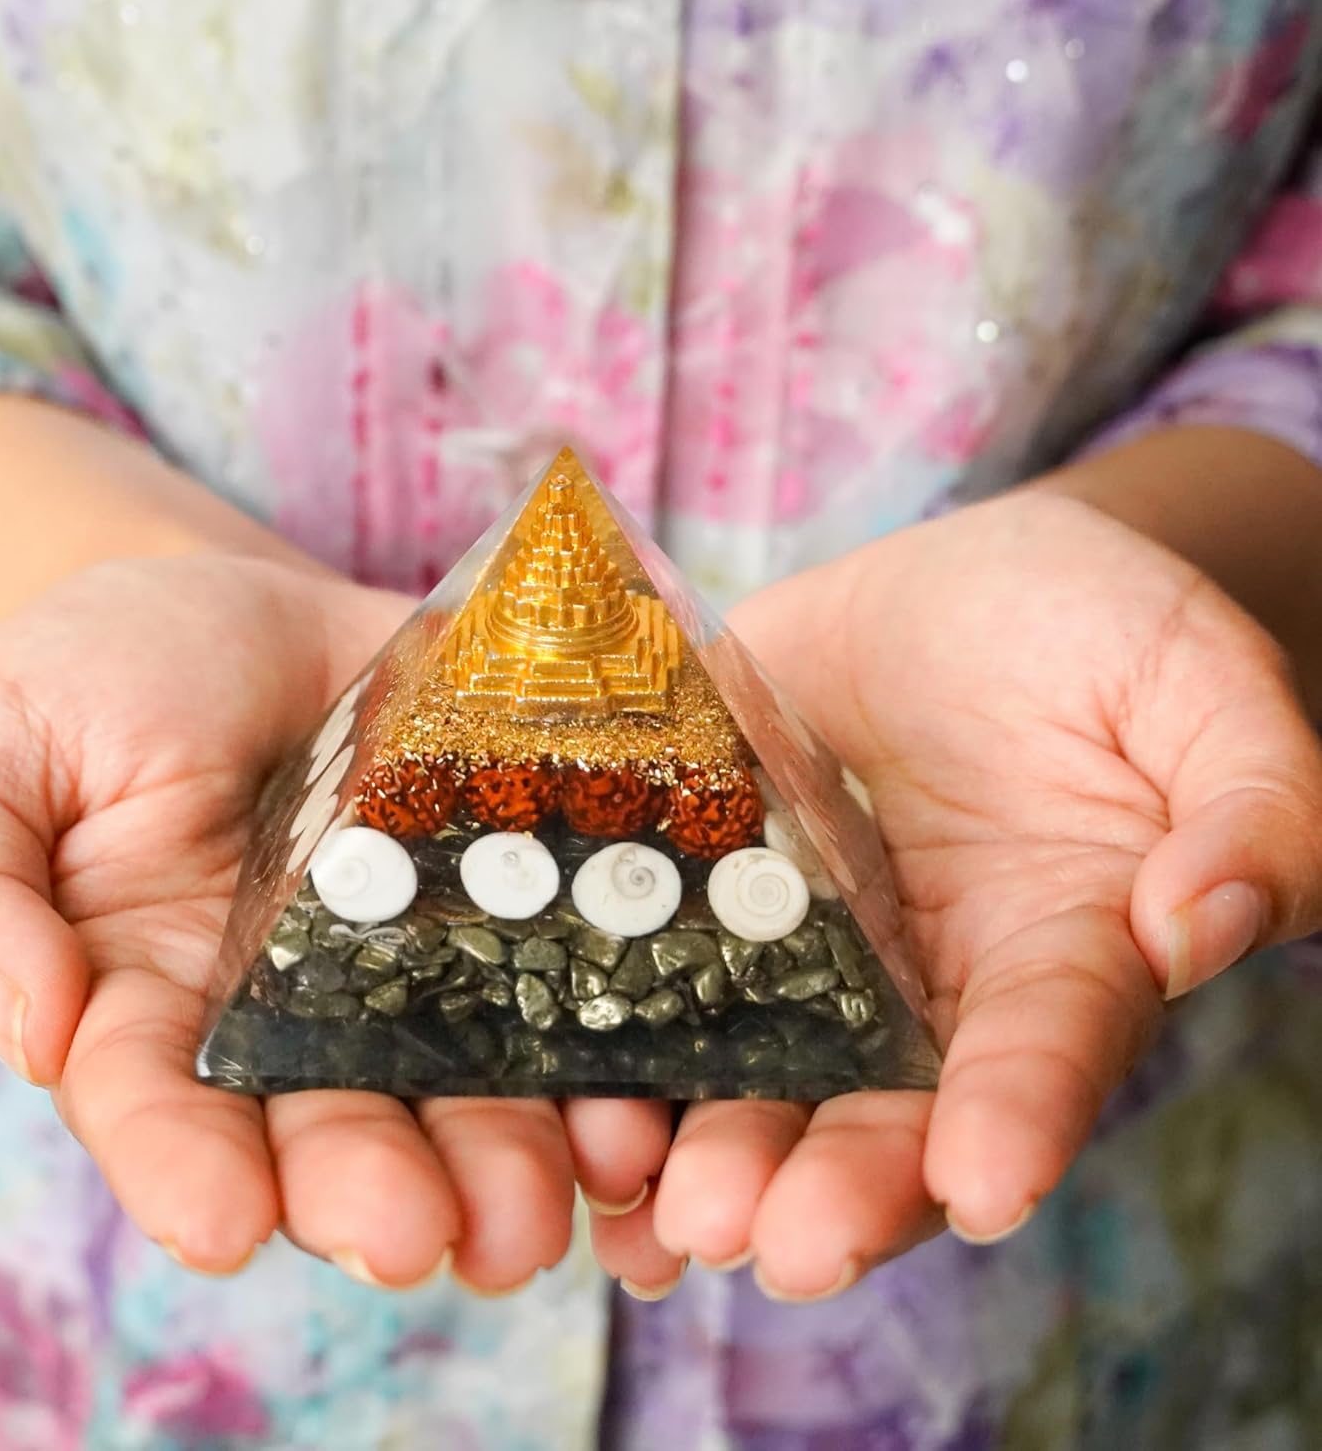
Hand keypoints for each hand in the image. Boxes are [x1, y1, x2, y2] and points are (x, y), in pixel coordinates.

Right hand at [0, 555, 669, 1290]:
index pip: (160, 1114)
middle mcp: (294, 1014)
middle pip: (338, 1121)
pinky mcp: (500, 881)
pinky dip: (607, 1032)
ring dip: (516, 1148)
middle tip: (427, 1238)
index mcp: (151, 1010)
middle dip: (384, 1188)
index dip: (186, 1174)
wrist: (224, 601)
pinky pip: (562, 966)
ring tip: (559, 1192)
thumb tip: (31, 1026)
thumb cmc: (79, 681)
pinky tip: (640, 1085)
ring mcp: (412, 952)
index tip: (222, 1223)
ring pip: (468, 1075)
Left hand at [587, 490, 1321, 1299]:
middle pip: (886, 1108)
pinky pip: (662, 973)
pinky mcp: (712, 877)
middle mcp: (927, 982)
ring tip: (666, 1217)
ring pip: (764, 1072)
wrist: (977, 585)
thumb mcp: (1207, 688)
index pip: (1050, 1047)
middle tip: (776, 1244)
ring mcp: (810, 941)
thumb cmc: (1114, 634)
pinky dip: (619, 1052)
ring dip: (714, 1153)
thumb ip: (1253, 806)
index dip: (1019, 1114)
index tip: (983, 1183)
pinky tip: (577, 1124)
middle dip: (836, 1184)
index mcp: (1062, 951)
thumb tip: (1201, 920)